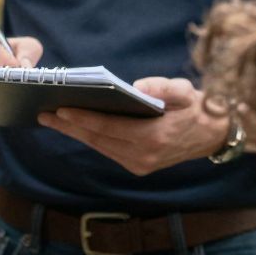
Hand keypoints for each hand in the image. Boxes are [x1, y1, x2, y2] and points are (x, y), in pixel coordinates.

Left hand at [39, 78, 230, 173]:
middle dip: (70, 127)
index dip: (84, 119)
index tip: (61, 110)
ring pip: (99, 147)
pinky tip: (74, 127)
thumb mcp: (185, 90)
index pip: (110, 127)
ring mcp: (140, 165)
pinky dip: (90, 138)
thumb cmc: (194, 106)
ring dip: (75, 134)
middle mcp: (144, 156)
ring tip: (52, 120)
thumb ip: (164, 87)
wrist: (211, 134)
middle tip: (44, 114)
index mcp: (154, 137)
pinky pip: (107, 150)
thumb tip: (138, 86)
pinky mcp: (138, 167)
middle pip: (98, 139)